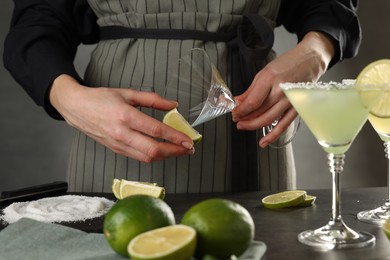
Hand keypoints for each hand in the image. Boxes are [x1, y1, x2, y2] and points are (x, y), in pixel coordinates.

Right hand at [49, 75, 194, 161]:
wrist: (76, 108)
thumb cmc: (101, 98)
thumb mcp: (128, 93)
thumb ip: (152, 99)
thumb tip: (173, 105)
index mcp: (126, 116)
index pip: (157, 131)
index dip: (176, 137)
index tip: (189, 140)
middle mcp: (122, 134)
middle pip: (154, 150)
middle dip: (175, 152)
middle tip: (189, 149)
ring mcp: (118, 145)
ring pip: (147, 158)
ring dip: (166, 156)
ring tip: (179, 151)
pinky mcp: (116, 150)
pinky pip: (138, 157)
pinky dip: (153, 156)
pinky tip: (162, 151)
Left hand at [232, 32, 334, 146]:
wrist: (310, 60)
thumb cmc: (288, 63)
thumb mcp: (264, 72)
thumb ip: (251, 90)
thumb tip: (237, 102)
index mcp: (270, 79)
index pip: (252, 102)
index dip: (240, 111)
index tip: (234, 113)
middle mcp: (281, 91)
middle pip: (259, 112)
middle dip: (245, 119)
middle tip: (237, 120)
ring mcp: (290, 100)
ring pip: (269, 120)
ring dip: (254, 125)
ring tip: (244, 126)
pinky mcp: (297, 108)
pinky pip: (284, 125)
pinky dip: (273, 135)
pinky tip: (264, 141)